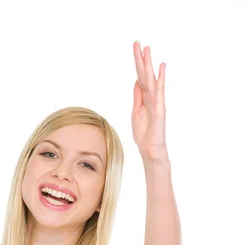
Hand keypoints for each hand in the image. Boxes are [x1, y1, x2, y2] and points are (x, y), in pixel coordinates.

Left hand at [132, 40, 168, 161]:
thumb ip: (137, 96)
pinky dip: (161, 79)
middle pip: (145, 74)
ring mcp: (156, 101)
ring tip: (147, 49)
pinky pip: (160, 91)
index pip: (140, 76)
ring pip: (151, 79)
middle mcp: (151, 96)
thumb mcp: (136, 111)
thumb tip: (137, 81)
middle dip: (141, 58)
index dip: (137, 63)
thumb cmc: (143, 134)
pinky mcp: (160, 109)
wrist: (150, 150)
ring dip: (149, 64)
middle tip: (138, 42)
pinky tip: (161, 67)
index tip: (135, 48)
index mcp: (144, 97)